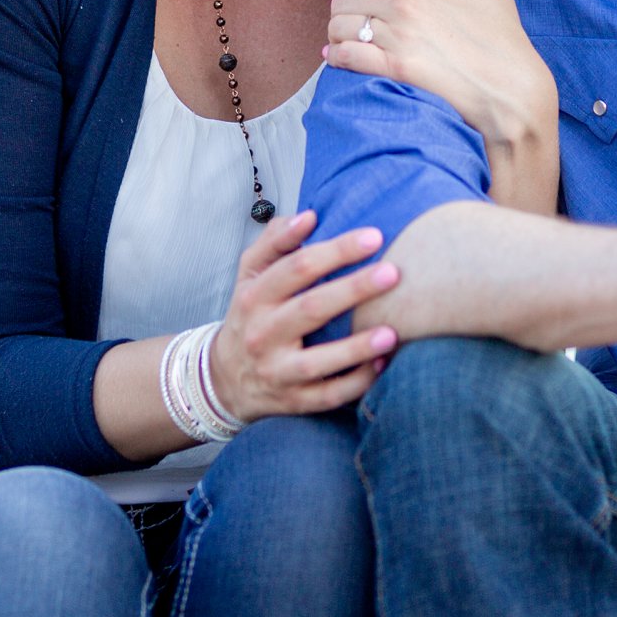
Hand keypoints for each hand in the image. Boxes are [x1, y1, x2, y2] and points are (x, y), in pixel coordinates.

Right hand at [205, 213, 398, 421]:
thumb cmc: (251, 315)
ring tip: (392, 331)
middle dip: (353, 290)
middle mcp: (263, 333)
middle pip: (311, 309)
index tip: (374, 236)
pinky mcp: (293, 400)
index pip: (296, 268)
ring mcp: (277, 371)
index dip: (336, 251)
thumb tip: (309, 217)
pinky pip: (327, 396)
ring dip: (356, 347)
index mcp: (255, 296)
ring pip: (317, 361)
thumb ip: (275, 242)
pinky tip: (382, 365)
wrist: (224, 377)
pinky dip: (355, 383)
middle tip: (392, 273)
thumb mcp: (250, 275)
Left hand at [325, 0, 558, 184]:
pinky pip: (346, 56)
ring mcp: (397, 37)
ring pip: (340, 26)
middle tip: (348, 22)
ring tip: (342, 41)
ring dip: (335, 33)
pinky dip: (336, 56)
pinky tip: (338, 59)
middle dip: (340, 9)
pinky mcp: (394, 69)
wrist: (511, 87)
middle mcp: (403, 4)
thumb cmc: (502, 34)